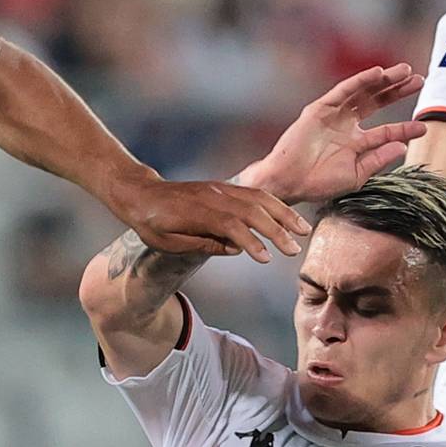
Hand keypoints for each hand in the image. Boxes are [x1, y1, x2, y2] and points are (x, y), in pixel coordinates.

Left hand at [107, 174, 309, 263]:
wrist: (142, 194)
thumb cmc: (152, 223)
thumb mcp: (168, 242)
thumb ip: (202, 244)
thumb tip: (234, 249)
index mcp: (197, 213)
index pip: (231, 226)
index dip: (251, 241)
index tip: (266, 259)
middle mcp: (213, 197)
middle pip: (251, 211)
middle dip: (276, 230)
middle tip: (294, 250)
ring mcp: (220, 189)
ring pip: (258, 198)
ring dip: (283, 214)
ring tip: (302, 230)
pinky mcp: (224, 187)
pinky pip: (253, 193)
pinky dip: (273, 204)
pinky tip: (287, 216)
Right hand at [235, 62, 428, 202]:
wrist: (289, 182)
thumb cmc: (318, 183)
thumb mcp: (356, 175)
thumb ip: (378, 160)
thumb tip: (401, 147)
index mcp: (356, 143)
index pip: (386, 131)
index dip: (405, 129)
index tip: (423, 127)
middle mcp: (346, 125)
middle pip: (378, 102)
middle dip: (398, 90)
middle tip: (419, 80)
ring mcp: (333, 115)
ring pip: (364, 92)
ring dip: (384, 80)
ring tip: (406, 71)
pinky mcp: (320, 109)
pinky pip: (343, 91)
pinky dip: (360, 81)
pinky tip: (378, 73)